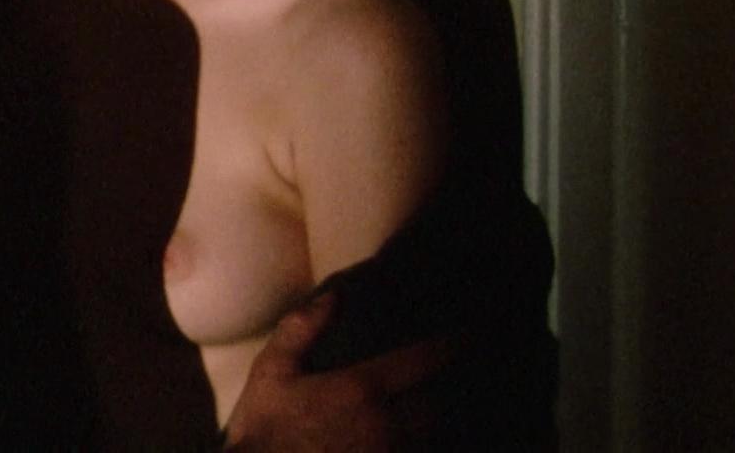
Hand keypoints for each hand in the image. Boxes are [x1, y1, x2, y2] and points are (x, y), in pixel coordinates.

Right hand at [224, 291, 449, 451]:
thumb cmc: (263, 429)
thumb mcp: (271, 371)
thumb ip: (301, 329)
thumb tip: (334, 296)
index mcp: (362, 388)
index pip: (423, 361)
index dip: (453, 346)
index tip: (472, 334)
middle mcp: (386, 424)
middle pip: (439, 403)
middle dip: (451, 388)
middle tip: (462, 373)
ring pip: (433, 435)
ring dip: (440, 420)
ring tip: (445, 406)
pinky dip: (424, 445)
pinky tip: (420, 438)